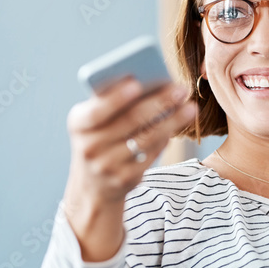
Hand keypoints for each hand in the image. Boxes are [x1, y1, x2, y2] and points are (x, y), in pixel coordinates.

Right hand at [63, 78, 196, 260]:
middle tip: (180, 89)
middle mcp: (89, 147)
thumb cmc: (100, 138)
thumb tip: (152, 83)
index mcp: (78, 124)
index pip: (97, 111)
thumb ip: (113, 102)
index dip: (116, 98)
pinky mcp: (125, 179)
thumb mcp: (94, 121)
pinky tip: (179, 124)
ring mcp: (107, 165)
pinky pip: (152, 154)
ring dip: (172, 121)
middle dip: (159, 103)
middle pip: (130, 121)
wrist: (93, 184)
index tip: (137, 83)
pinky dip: (167, 137)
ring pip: (146, 138)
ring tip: (190, 107)